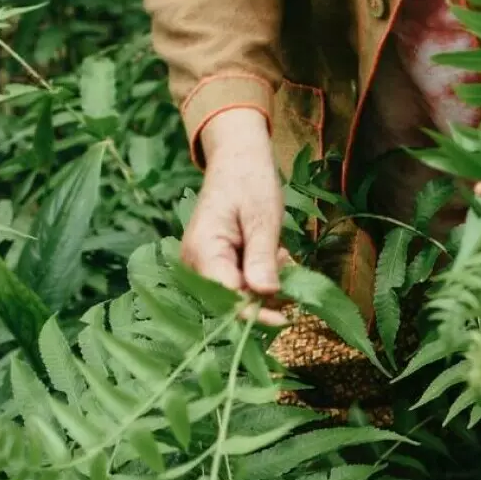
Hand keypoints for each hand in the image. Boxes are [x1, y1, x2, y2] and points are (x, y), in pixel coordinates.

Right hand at [181, 108, 289, 325]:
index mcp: (202, 251)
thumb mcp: (262, 218)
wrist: (237, 160)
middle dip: (264, 293)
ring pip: (240, 294)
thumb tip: (264, 293)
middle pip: (232, 301)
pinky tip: (273, 254)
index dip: (254, 313)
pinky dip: (261, 275)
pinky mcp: (214, 265)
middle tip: (284, 261)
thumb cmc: (249, 181)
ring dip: (266, 282)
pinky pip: (240, 283)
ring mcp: (203, 266)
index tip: (285, 319)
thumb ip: (261, 256)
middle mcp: (195, 264)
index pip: (226, 298)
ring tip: (279, 251)